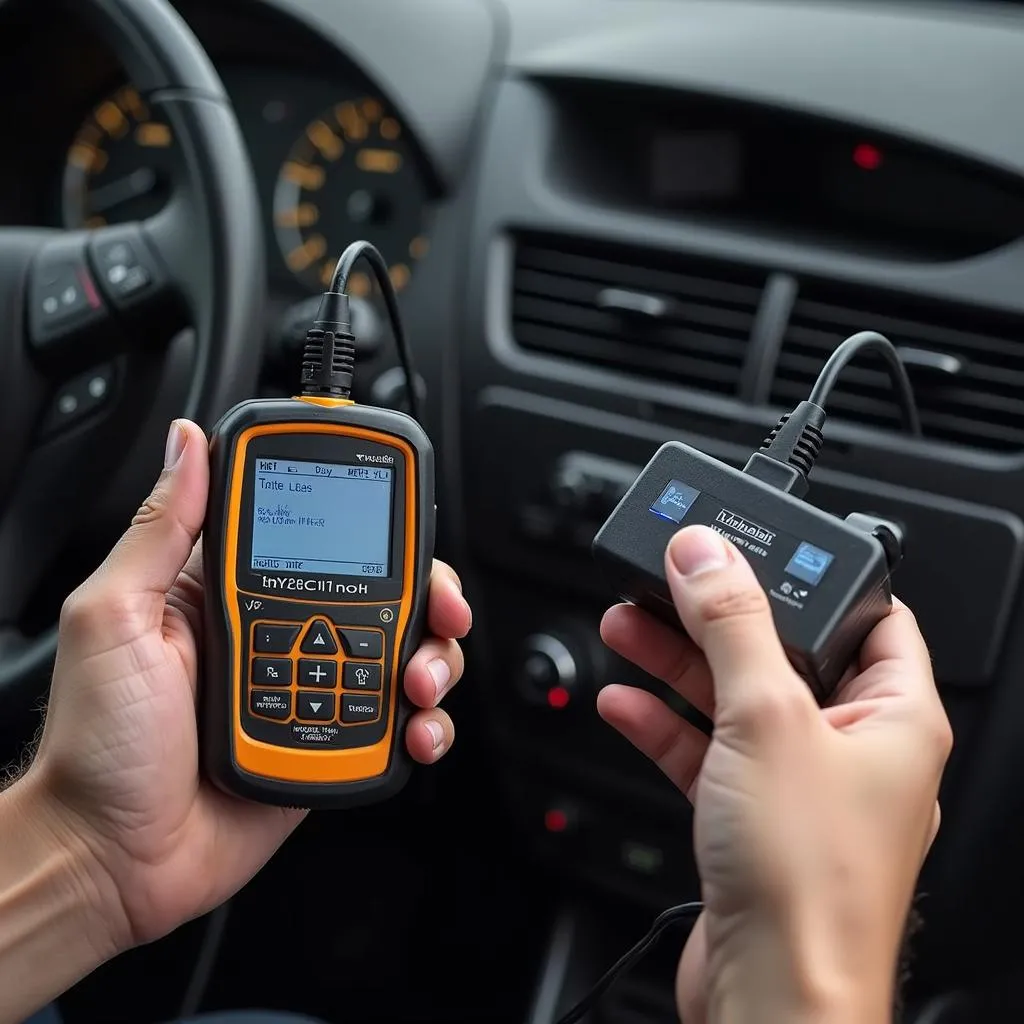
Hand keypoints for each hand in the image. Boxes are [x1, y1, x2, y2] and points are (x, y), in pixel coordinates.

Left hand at [19, 419, 471, 954]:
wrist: (115, 858)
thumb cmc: (99, 743)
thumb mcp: (115, 617)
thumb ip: (160, 529)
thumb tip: (188, 443)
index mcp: (236, 589)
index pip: (322, 533)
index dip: (373, 524)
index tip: (402, 526)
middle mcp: (286, 630)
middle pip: (387, 591)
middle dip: (430, 597)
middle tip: (442, 614)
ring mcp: (316, 684)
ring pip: (407, 652)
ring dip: (436, 661)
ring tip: (418, 688)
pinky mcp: (335, 737)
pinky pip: (401, 722)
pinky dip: (426, 724)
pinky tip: (414, 731)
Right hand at [598, 526, 950, 1023]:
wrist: (773, 998)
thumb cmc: (809, 883)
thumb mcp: (766, 718)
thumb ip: (732, 625)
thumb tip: (707, 553)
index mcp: (894, 716)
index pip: (870, 615)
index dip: (814, 576)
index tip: (755, 547)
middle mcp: (852, 749)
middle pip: (783, 652)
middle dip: (718, 616)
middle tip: (667, 583)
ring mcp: (798, 787)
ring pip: (735, 700)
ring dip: (678, 662)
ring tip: (627, 626)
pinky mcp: (751, 821)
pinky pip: (705, 752)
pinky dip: (663, 724)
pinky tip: (624, 702)